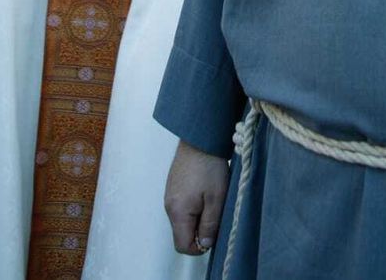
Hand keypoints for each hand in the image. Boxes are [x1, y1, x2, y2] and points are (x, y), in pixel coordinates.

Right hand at [164, 139, 229, 255]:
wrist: (199, 138)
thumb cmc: (209, 167)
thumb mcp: (216, 198)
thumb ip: (210, 224)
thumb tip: (205, 245)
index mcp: (178, 212)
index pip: (182, 246)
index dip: (199, 247)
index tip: (214, 234)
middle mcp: (169, 206)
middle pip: (182, 234)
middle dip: (200, 231)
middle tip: (216, 214)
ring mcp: (169, 196)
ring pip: (183, 220)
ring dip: (198, 218)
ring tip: (212, 200)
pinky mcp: (173, 187)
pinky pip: (182, 207)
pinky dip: (194, 207)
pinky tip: (205, 192)